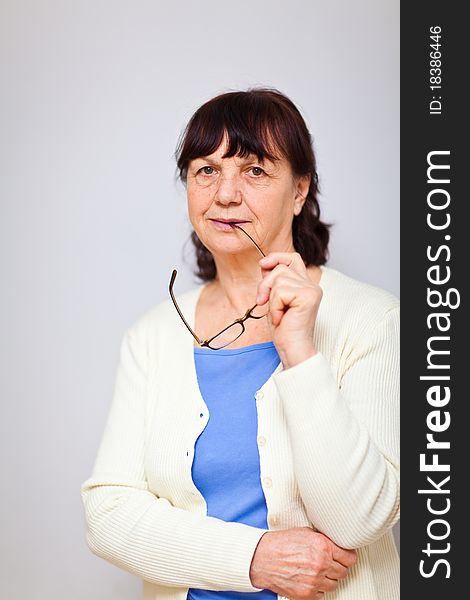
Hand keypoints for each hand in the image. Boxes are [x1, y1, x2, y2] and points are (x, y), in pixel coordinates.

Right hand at [249, 527, 356, 599]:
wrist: (263, 557)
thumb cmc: (281, 543)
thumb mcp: (305, 532)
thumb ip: (323, 539)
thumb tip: (336, 544)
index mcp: (323, 546)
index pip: (350, 558)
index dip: (348, 557)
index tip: (345, 557)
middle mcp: (321, 563)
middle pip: (343, 572)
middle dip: (338, 567)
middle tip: (329, 563)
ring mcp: (315, 580)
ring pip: (334, 584)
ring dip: (328, 578)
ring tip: (317, 571)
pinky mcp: (307, 593)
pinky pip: (322, 594)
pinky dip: (318, 588)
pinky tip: (310, 578)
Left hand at [256, 252, 321, 368]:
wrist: (292, 349)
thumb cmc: (284, 329)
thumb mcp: (274, 300)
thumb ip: (274, 282)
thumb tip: (264, 263)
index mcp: (305, 285)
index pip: (293, 258)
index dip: (276, 257)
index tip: (263, 265)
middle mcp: (312, 285)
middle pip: (281, 268)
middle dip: (265, 284)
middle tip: (264, 302)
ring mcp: (311, 290)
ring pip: (279, 279)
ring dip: (271, 299)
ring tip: (278, 313)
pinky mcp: (308, 297)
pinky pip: (280, 293)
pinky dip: (274, 307)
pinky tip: (281, 318)